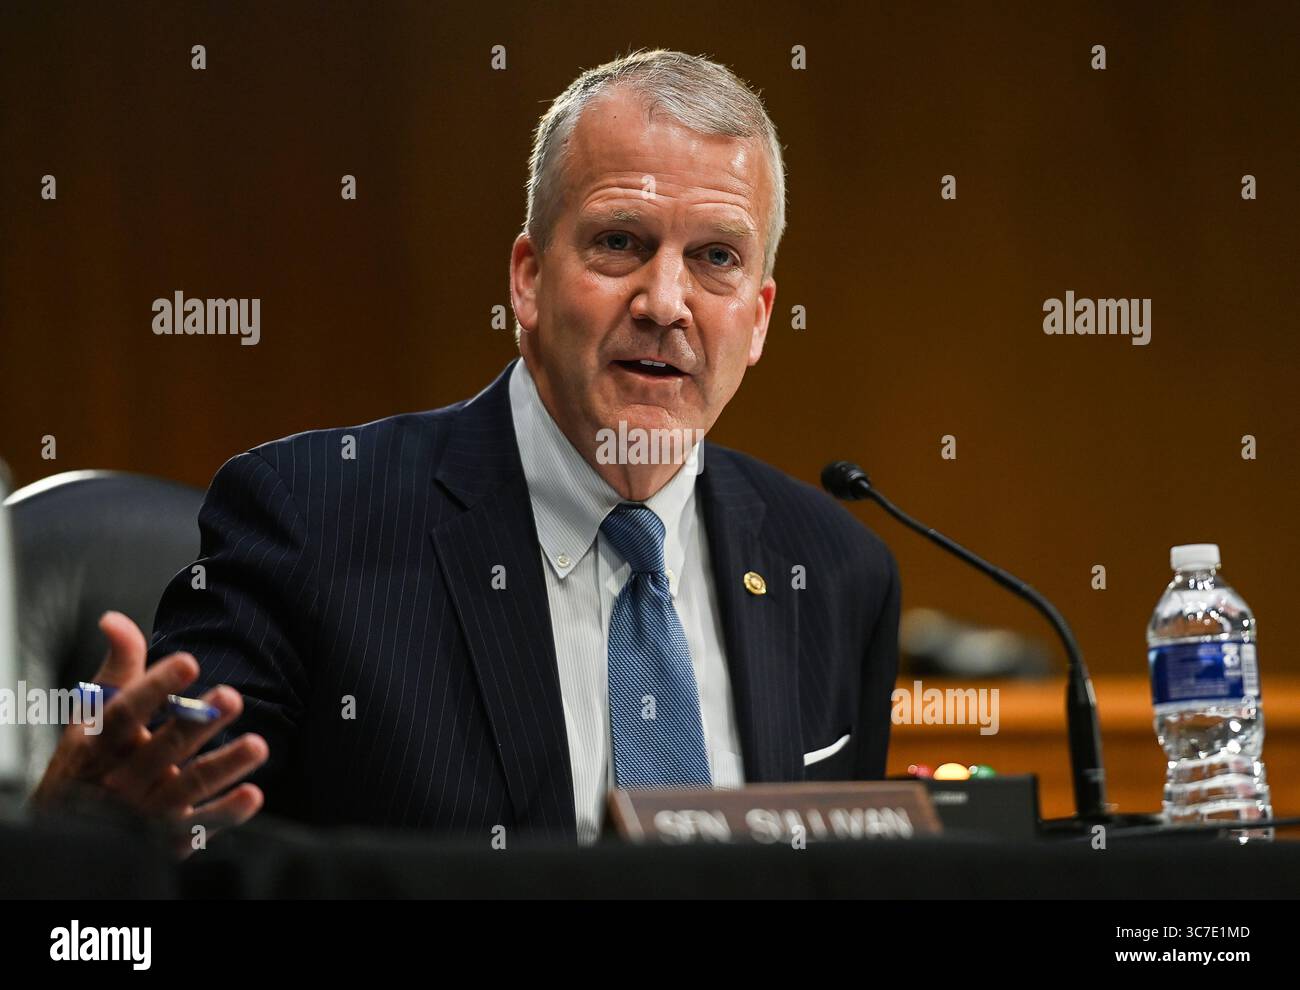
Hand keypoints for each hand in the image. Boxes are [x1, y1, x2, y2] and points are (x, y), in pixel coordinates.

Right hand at [30, 611, 269, 857]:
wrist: (67, 836)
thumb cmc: (90, 762)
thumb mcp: (94, 716)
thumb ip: (117, 668)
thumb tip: (115, 619)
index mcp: (100, 743)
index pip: (125, 712)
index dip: (155, 686)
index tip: (189, 661)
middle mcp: (122, 777)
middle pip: (163, 748)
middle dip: (197, 723)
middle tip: (231, 696)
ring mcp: (145, 810)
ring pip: (188, 787)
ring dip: (225, 766)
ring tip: (258, 745)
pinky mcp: (167, 837)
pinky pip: (200, 825)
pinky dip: (226, 813)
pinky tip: (253, 794)